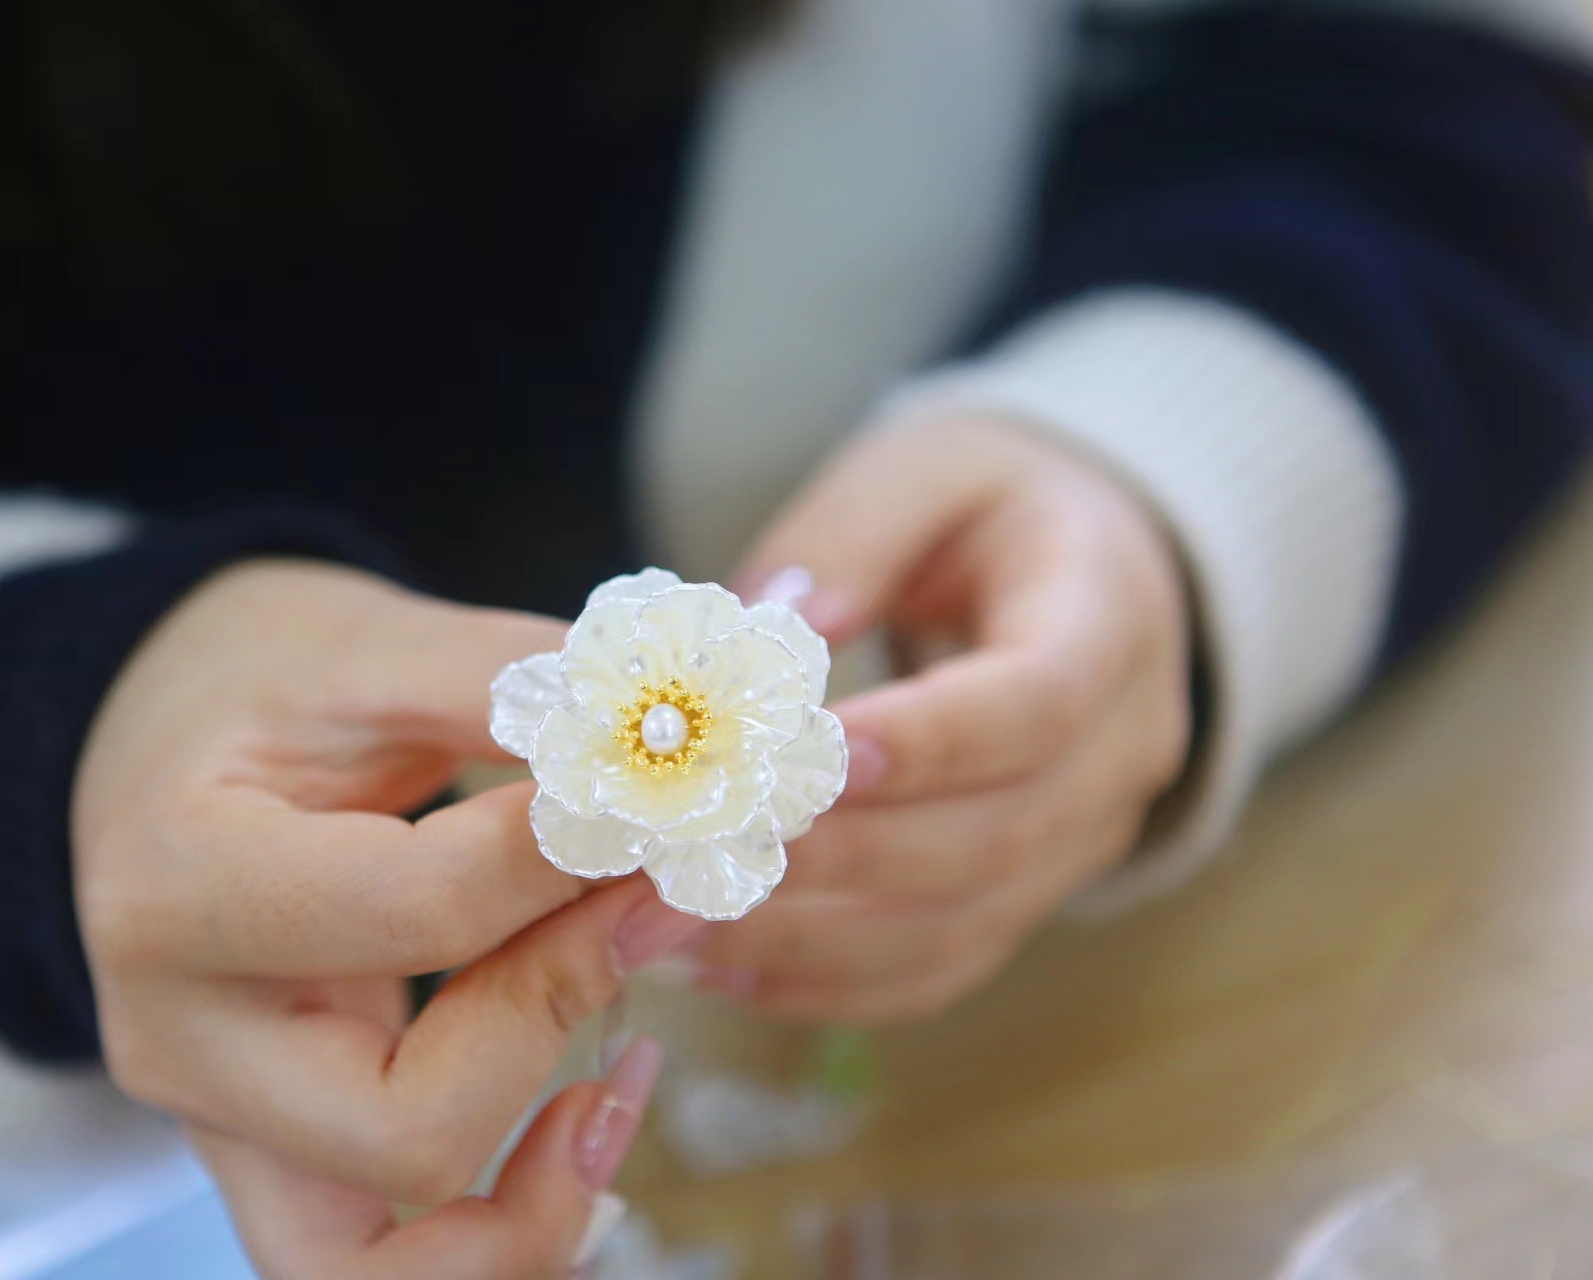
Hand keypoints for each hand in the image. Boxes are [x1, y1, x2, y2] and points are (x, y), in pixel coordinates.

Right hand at [73, 563, 703, 1261]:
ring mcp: (218, 1123)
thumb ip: (513, 688)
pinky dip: (503, 1228)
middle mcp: (177, 1038)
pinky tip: (588, 1120)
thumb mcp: (368, 645)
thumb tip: (674, 738)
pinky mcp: (270, 1159)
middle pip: (410, 1126)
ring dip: (544, 1181)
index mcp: (179, 886)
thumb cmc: (252, 683)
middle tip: (657, 898)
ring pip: (391, 1261)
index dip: (576, 860)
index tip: (670, 797)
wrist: (147, 739)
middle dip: (562, 1012)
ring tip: (630, 1067)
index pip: (422, 912)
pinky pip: (386, 1264)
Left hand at [700, 416, 1191, 1022]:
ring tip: (680, 923)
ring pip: (963, 926)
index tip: (805, 757)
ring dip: (815, 939)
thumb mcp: (922, 468)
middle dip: (840, 856)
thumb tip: (776, 624)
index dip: (929, 745)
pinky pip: (940, 968)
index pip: (1038, 706)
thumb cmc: (984, 504)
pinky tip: (723, 970)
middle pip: (996, 837)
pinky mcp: (1028, 894)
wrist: (1080, 562)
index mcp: (1110, 622)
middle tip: (699, 853)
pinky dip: (832, 984)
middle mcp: (1121, 751)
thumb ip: (852, 534)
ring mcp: (1082, 839)